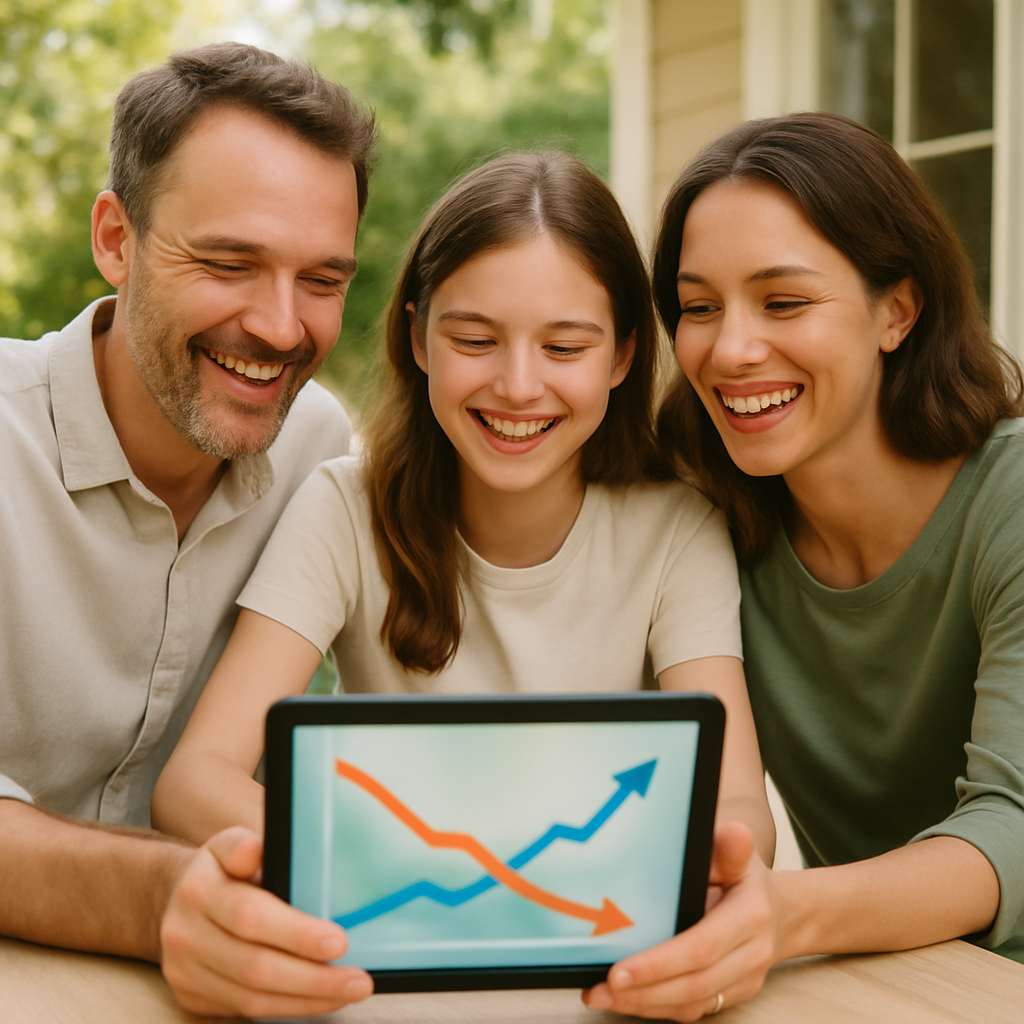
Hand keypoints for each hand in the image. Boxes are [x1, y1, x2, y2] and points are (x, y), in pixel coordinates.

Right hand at [159, 826, 372, 1016]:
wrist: (174, 900)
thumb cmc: (221, 870)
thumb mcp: (228, 844)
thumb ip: (242, 845)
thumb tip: (255, 850)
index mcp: (200, 890)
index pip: (251, 917)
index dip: (297, 934)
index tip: (340, 942)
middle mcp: (185, 935)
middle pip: (255, 967)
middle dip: (313, 978)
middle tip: (358, 981)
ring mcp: (185, 972)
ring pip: (251, 998)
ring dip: (306, 1000)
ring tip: (349, 992)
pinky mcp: (192, 997)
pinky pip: (245, 1011)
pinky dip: (288, 1008)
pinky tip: (319, 1000)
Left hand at [582, 822, 777, 1019]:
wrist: (781, 911)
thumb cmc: (746, 878)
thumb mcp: (737, 855)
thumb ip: (727, 849)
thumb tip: (735, 833)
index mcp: (751, 915)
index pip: (700, 947)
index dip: (659, 963)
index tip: (620, 970)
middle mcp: (752, 953)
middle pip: (693, 984)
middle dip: (642, 990)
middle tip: (599, 988)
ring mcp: (745, 980)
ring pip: (692, 1003)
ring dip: (644, 1005)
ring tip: (602, 996)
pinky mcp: (734, 995)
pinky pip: (694, 1011)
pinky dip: (657, 1008)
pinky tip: (626, 1000)